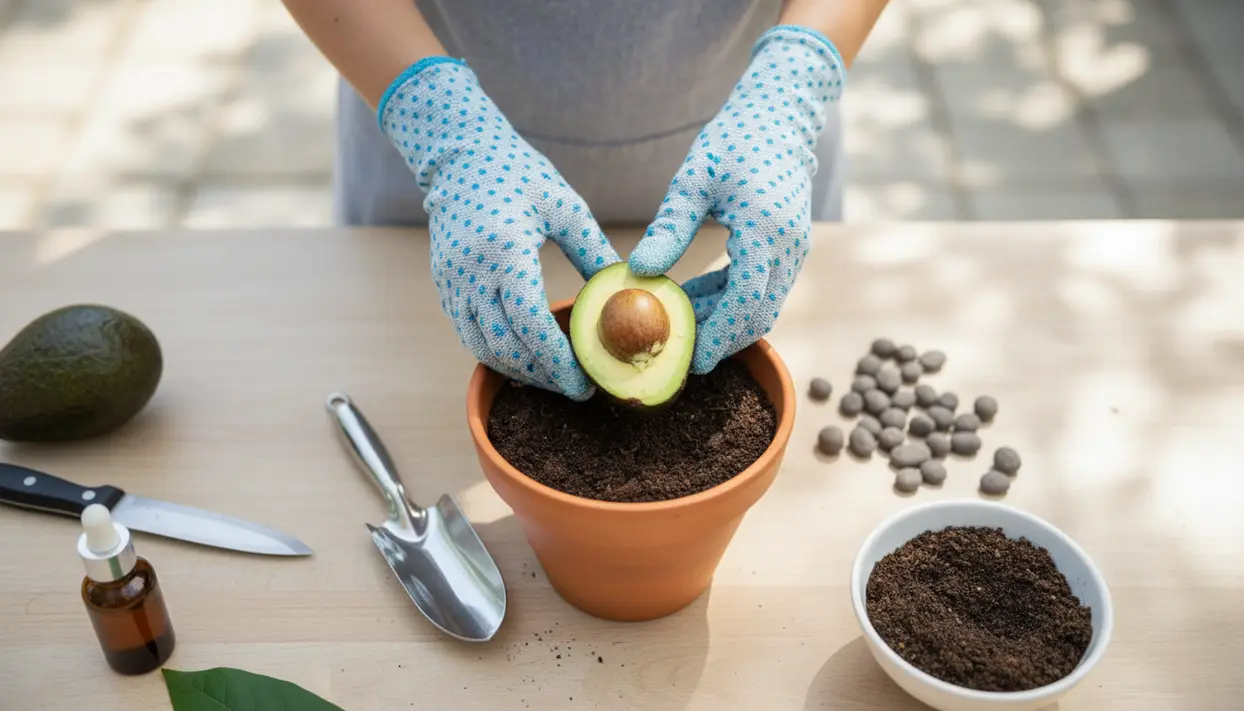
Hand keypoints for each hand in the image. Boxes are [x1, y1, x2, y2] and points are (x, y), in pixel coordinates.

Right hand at [379, 58, 620, 399]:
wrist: (458, 154)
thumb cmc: (518, 173)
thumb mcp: (565, 207)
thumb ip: (594, 252)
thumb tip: (630, 290)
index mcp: (505, 252)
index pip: (531, 326)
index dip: (559, 364)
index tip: (587, 384)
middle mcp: (471, 273)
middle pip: (507, 348)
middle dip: (544, 377)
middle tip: (578, 388)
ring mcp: (451, 283)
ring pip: (484, 350)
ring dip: (520, 372)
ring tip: (555, 379)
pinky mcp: (444, 286)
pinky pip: (470, 335)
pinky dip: (499, 354)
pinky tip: (526, 359)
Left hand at [629, 26, 844, 373]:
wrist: (781, 117)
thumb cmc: (735, 139)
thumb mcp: (693, 180)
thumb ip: (669, 229)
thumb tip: (639, 272)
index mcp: (765, 232)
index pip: (745, 301)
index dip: (716, 335)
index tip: (687, 359)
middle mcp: (788, 248)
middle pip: (758, 315)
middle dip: (719, 339)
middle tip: (675, 353)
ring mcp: (794, 251)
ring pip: (761, 306)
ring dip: (723, 320)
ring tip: (677, 323)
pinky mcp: (788, 249)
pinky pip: (762, 288)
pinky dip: (731, 300)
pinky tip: (694, 298)